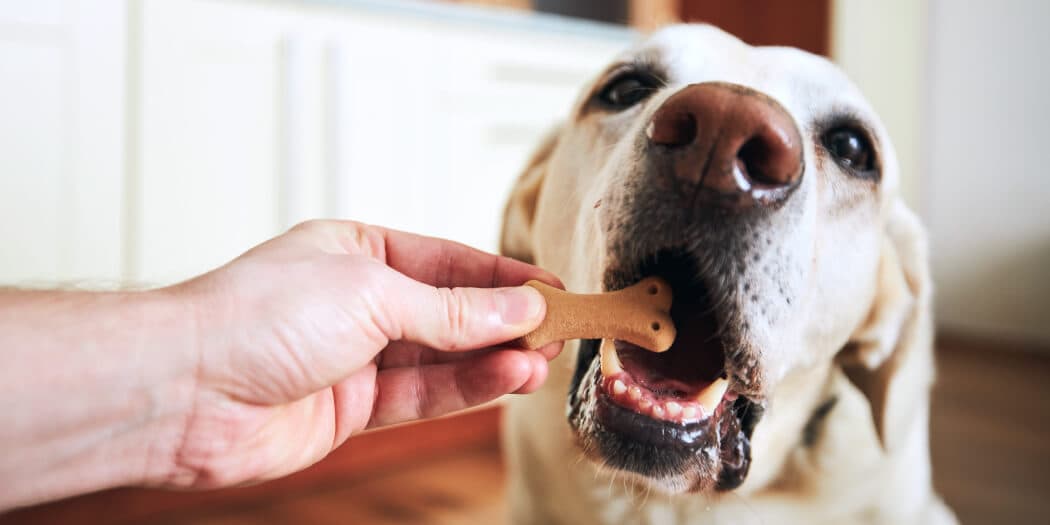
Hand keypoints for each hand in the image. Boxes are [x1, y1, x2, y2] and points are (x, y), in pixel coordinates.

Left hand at [166, 220, 562, 487]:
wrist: (184, 390)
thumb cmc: (255, 316)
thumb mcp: (372, 293)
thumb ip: (452, 309)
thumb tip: (517, 307)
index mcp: (358, 251)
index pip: (449, 262)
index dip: (504, 277)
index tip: (552, 289)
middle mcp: (358, 301)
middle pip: (450, 311)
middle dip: (505, 321)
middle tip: (559, 330)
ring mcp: (356, 356)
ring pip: (443, 357)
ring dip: (494, 359)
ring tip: (541, 360)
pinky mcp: (352, 407)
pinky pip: (423, 394)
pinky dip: (466, 389)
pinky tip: (505, 378)